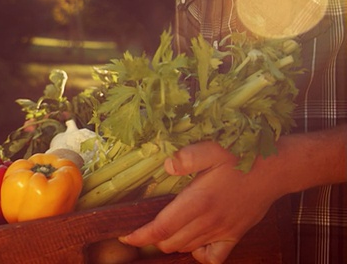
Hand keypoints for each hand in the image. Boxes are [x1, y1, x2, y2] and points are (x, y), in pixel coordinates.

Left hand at [119, 141, 279, 263]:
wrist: (275, 169)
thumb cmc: (241, 156)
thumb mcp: (213, 148)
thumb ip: (188, 156)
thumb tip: (166, 165)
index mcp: (198, 201)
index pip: (161, 228)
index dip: (140, 236)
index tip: (125, 236)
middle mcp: (208, 221)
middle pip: (170, 242)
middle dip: (152, 238)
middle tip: (143, 227)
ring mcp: (222, 232)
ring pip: (187, 248)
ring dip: (171, 242)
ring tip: (163, 230)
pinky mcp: (235, 236)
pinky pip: (214, 258)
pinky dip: (200, 255)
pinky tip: (194, 242)